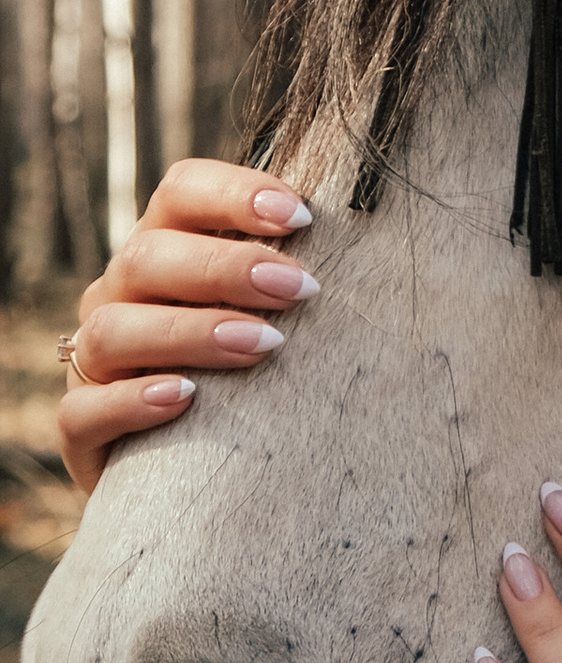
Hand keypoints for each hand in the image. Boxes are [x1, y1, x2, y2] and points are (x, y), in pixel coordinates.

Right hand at [57, 159, 321, 495]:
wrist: (200, 471)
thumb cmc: (256, 370)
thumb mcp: (272, 312)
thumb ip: (296, 272)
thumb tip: (380, 234)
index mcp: (164, 248)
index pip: (180, 191)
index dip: (234, 194)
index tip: (302, 216)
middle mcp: (118, 295)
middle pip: (148, 257)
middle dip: (227, 267)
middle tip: (300, 288)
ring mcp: (92, 363)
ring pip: (113, 331)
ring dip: (193, 332)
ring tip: (264, 345)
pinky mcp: (80, 433)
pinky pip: (83, 410)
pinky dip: (133, 401)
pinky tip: (188, 398)